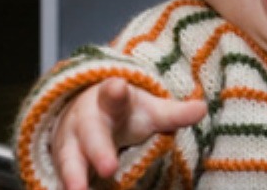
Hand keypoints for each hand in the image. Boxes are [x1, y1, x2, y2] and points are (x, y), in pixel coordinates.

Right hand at [51, 77, 206, 189]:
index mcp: (110, 101)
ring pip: (69, 160)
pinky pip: (64, 177)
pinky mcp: (63, 163)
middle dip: (99, 151)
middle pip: (92, 135)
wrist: (84, 113)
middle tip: (109, 167)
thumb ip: (174, 113)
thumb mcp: (149, 111)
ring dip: (73, 177)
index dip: (115, 92)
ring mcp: (70, 143)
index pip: (112, 95)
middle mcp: (86, 122)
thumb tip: (203, 108)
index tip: (118, 87)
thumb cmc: (124, 113)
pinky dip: (69, 185)